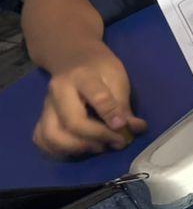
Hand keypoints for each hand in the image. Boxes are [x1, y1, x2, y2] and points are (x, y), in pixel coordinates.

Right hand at [33, 43, 147, 157]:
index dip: (111, 115)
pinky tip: (79, 150)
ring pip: (52, 136)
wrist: (72, 57)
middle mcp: (58, 92)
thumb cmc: (99, 68)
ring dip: (78, 148)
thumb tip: (136, 129)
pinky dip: (58, 151)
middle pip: (72, 123)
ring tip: (100, 147)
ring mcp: (46, 106)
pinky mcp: (41, 117)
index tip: (124, 128)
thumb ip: (123, 104)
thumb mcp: (116, 77)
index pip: (96, 97)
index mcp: (82, 76)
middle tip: (118, 142)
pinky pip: (42, 140)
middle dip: (98, 138)